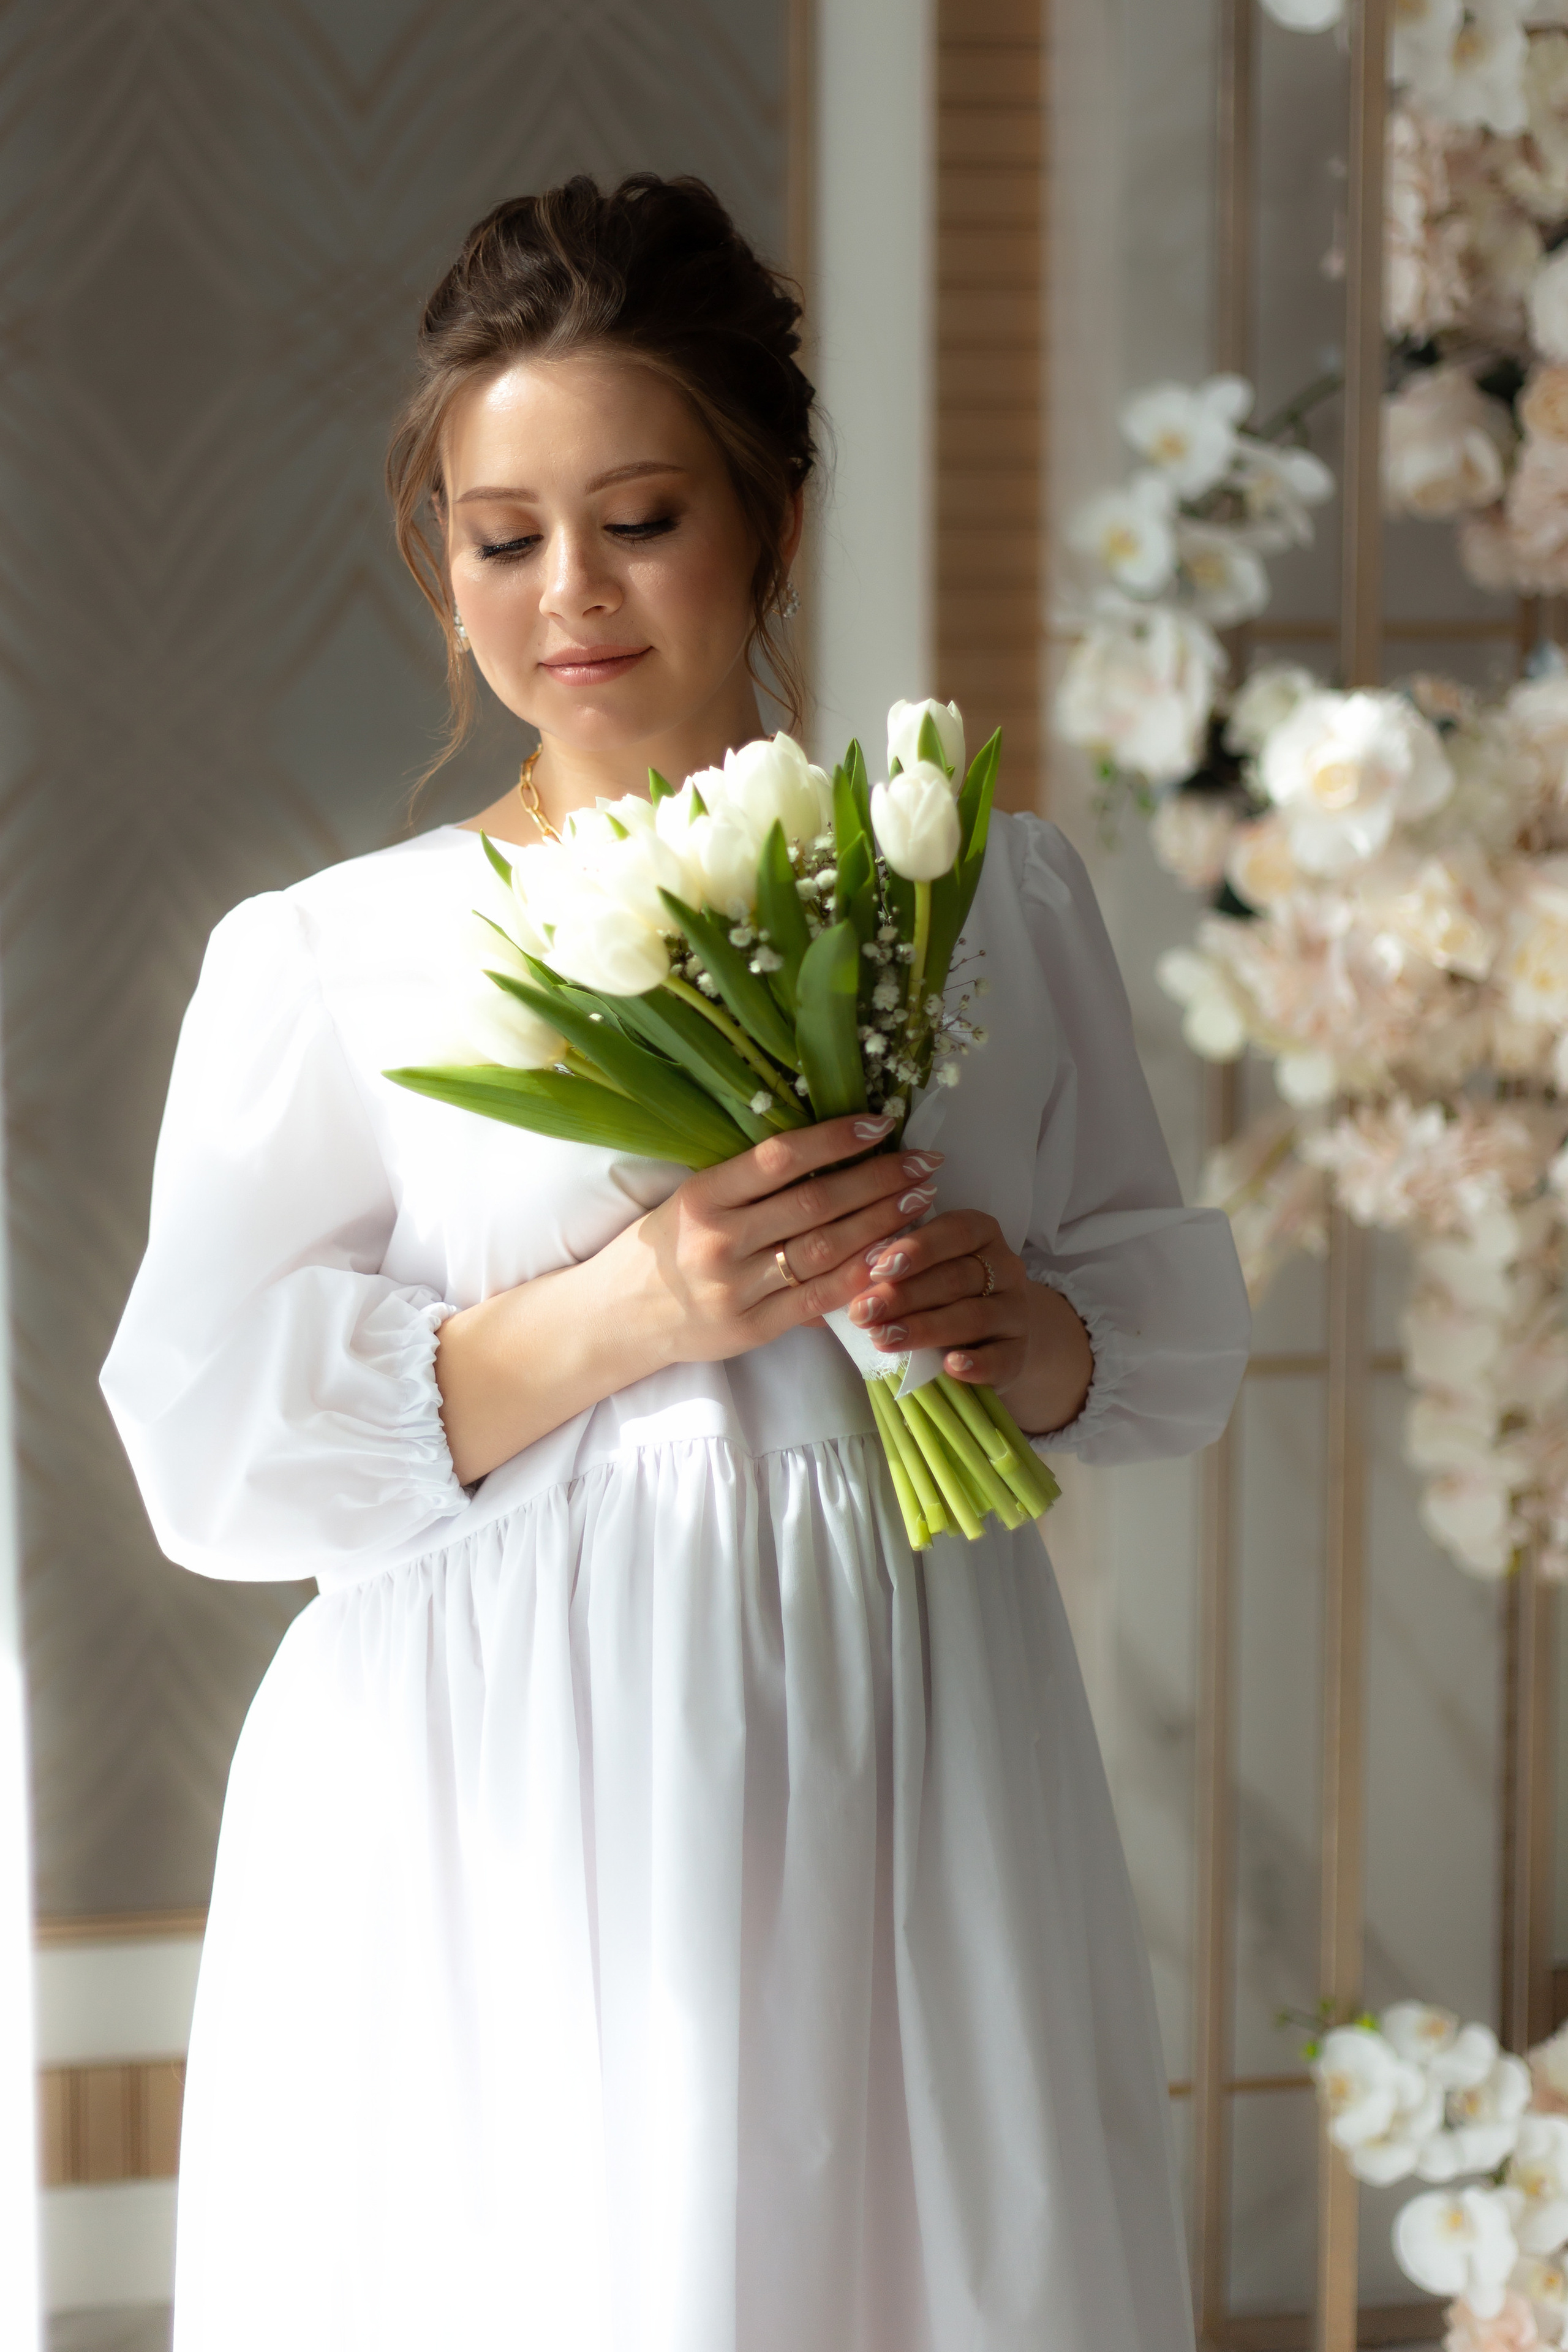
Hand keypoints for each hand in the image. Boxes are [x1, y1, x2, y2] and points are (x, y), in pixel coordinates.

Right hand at [617, 1112, 946, 1366]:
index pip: (779, 1158)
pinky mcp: (750, 1328)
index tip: (882, 1122)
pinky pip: (819, 1299)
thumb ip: (748, 1184)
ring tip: (920, 1200)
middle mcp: (719, 1240)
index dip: (835, 1138)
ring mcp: (736, 1288)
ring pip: (825, 1250)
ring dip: (881, 1223)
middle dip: (879, 1180)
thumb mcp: (689, 1201)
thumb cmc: (661, 1249)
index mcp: (702, 1196)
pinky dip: (861, 1276)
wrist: (614, 1318)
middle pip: (815, 1202)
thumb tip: (827, 1154)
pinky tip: (894, 1256)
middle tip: (924, 1163)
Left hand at [845, 1209, 1093, 1437]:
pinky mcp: (1018, 1353)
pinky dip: (977, 1364)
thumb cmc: (940, 1291)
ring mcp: (1016, 1311)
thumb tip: (855, 1272)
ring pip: (974, 1316)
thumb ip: (898, 1265)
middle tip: (862, 1313)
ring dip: (925, 1328)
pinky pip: (1001, 1358)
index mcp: (982, 1233)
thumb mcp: (922, 1268)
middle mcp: (1006, 1268)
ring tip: (884, 1339)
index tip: (876, 1269)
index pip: (955, 1232)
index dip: (916, 1250)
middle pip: (956, 1278)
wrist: (989, 1332)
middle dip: (904, 1296)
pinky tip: (950, 1366)